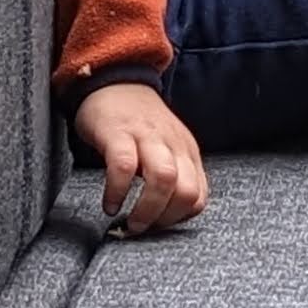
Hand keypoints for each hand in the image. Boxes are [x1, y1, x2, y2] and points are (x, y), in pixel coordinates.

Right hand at [75, 82, 209, 234]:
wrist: (114, 80)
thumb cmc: (138, 122)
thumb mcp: (166, 147)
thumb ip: (173, 174)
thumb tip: (164, 214)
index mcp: (186, 151)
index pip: (198, 196)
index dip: (178, 218)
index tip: (156, 227)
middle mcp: (172, 144)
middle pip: (187, 191)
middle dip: (165, 219)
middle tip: (143, 228)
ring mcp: (147, 136)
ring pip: (164, 179)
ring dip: (147, 209)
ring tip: (129, 222)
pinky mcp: (118, 133)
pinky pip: (123, 167)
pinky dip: (117, 192)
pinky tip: (109, 203)